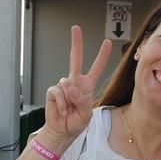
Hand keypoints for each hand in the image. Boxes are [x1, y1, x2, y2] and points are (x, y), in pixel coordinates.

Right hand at [43, 26, 111, 147]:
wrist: (61, 131)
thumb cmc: (75, 122)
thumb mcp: (86, 114)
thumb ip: (82, 100)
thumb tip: (71, 87)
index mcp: (87, 86)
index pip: (96, 68)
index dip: (102, 56)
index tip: (107, 42)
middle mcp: (75, 82)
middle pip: (75, 59)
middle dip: (76, 43)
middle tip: (76, 28)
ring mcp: (63, 86)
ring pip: (67, 84)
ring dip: (70, 100)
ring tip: (69, 110)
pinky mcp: (53, 91)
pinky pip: (58, 92)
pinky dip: (61, 103)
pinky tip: (62, 110)